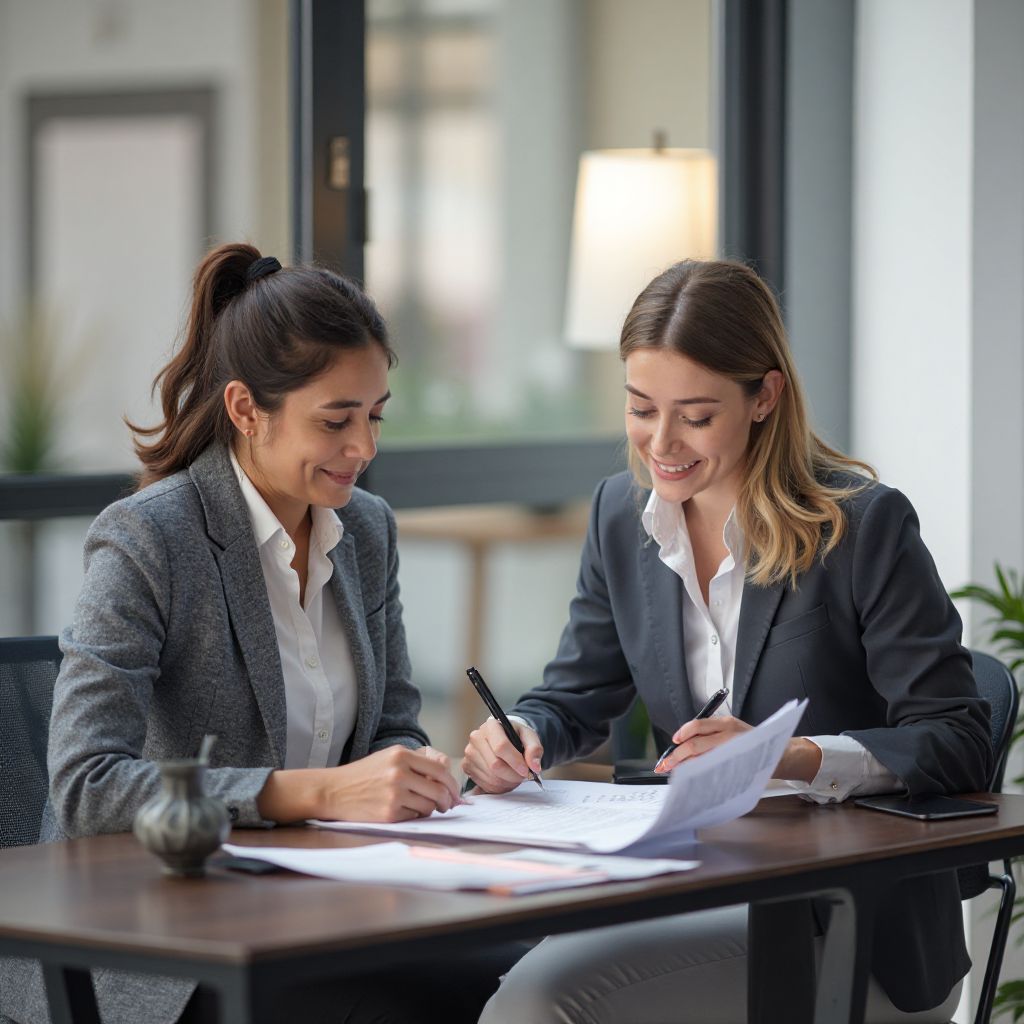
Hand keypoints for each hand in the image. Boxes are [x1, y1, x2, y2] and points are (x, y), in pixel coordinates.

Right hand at [257, 745, 461, 823]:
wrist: (334, 790)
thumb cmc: (364, 774)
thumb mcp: (389, 757)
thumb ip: (417, 761)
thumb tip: (447, 771)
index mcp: (401, 755)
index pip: (440, 769)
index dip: (452, 783)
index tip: (454, 791)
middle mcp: (399, 772)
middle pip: (439, 790)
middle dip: (448, 800)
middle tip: (448, 805)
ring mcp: (394, 794)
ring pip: (429, 806)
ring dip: (431, 810)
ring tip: (422, 807)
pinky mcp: (389, 814)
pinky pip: (414, 817)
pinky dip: (414, 817)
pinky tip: (404, 811)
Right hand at [461, 718, 542, 793]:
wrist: (504, 738)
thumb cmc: (516, 736)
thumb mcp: (529, 737)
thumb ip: (534, 749)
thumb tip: (534, 766)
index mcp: (491, 726)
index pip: (501, 746)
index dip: (515, 761)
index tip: (526, 770)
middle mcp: (476, 737)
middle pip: (495, 765)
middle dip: (513, 775)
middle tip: (523, 775)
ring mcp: (470, 753)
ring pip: (491, 777)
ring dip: (507, 782)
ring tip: (515, 776)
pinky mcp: (467, 766)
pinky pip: (485, 784)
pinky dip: (499, 787)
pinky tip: (505, 779)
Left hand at [654, 715, 751, 772]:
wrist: (778, 754)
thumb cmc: (749, 742)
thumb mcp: (732, 729)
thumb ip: (711, 734)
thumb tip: (682, 744)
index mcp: (726, 723)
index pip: (697, 726)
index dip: (682, 734)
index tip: (673, 742)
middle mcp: (729, 736)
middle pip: (695, 745)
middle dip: (677, 757)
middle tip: (666, 766)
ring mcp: (733, 753)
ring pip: (701, 761)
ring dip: (686, 768)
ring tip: (676, 774)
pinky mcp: (736, 769)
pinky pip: (713, 773)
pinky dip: (700, 777)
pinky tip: (694, 781)